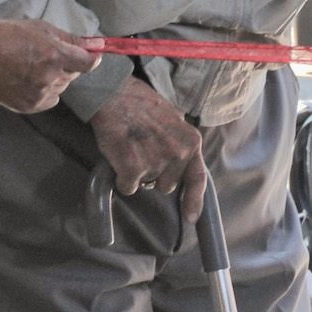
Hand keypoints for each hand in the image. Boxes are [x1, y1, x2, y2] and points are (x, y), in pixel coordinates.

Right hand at [0, 19, 97, 113]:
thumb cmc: (7, 35)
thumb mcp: (40, 28)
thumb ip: (70, 39)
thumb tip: (98, 44)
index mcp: (55, 55)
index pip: (88, 64)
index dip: (90, 59)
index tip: (87, 55)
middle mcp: (50, 77)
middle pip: (74, 74)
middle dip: (67, 64)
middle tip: (46, 55)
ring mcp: (39, 94)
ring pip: (61, 87)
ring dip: (55, 78)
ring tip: (33, 66)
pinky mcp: (28, 106)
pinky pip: (50, 100)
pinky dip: (46, 92)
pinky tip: (29, 80)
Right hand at [91, 77, 207, 219]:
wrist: (113, 93)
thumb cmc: (139, 102)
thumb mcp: (173, 118)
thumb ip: (180, 140)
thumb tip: (181, 158)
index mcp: (190, 141)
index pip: (198, 179)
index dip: (194, 201)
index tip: (190, 218)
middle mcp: (178, 153)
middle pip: (166, 185)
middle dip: (155, 176)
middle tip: (142, 153)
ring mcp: (156, 161)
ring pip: (145, 185)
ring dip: (137, 175)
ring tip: (130, 149)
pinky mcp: (133, 168)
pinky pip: (128, 187)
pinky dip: (121, 179)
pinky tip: (119, 157)